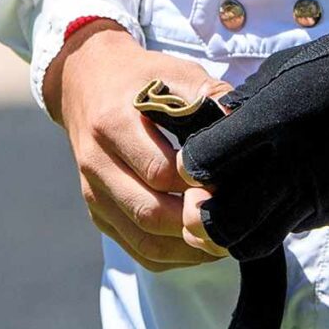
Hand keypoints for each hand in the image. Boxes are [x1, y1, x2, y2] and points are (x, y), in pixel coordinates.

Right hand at [46, 24, 229, 271]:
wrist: (87, 83)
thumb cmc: (141, 78)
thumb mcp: (174, 72)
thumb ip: (208, 96)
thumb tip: (241, 124)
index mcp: (113, 123)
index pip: (158, 170)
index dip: (197, 183)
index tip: (229, 184)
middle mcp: (96, 163)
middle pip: (148, 211)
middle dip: (194, 223)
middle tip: (232, 222)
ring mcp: (92, 192)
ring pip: (141, 238)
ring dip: (185, 248)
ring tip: (222, 242)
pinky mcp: (97, 212)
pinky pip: (134, 248)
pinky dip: (169, 256)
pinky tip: (199, 248)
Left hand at [176, 3, 328, 259]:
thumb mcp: (286, 70)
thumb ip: (246, 106)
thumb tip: (217, 128)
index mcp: (275, 122)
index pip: (205, 165)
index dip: (194, 166)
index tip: (198, 160)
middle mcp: (294, 165)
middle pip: (225, 223)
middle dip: (207, 217)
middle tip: (209, 201)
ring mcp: (321, 194)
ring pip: (261, 238)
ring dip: (245, 226)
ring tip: (248, 202)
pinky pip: (301, 226)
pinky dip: (286, 216)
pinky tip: (293, 188)